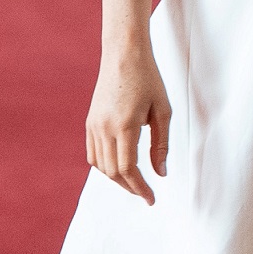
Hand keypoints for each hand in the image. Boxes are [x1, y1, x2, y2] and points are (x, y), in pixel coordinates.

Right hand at [86, 44, 170, 203]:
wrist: (123, 54)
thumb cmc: (148, 79)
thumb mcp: (162, 111)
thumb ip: (160, 144)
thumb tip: (160, 173)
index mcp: (124, 126)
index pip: (128, 169)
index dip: (140, 188)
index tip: (151, 199)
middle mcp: (104, 128)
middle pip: (112, 172)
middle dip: (130, 187)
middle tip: (146, 194)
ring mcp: (93, 125)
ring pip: (100, 165)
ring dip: (117, 178)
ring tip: (135, 182)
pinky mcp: (90, 121)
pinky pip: (93, 153)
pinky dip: (105, 166)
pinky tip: (119, 167)